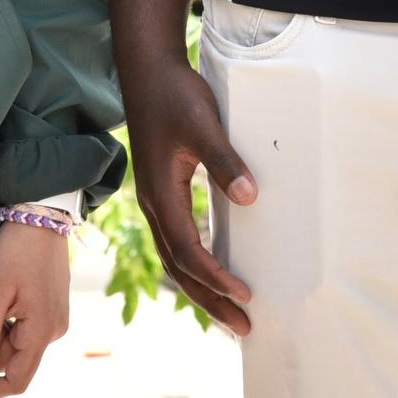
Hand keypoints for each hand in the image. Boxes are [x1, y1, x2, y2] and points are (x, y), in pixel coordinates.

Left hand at [0, 220, 70, 397]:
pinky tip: (4, 292)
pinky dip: (8, 321)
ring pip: (18, 344)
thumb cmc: (16, 250)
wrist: (41, 213)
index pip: (15, 381)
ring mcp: (56, 318)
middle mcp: (55, 331)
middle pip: (14, 361)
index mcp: (42, 332)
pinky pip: (26, 328)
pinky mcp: (52, 307)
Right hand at [121, 55, 256, 334]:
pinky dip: (195, 264)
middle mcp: (154, 204)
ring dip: (201, 288)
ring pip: (174, 257)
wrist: (147, 69)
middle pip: (179, 267)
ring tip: (230, 312)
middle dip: (209, 300)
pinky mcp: (161, 189)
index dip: (216, 277)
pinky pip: (176, 240)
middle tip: (243, 328)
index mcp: (161, 194)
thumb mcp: (203, 125)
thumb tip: (250, 198)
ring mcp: (155, 199)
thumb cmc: (174, 95)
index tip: (246, 295)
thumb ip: (225, 162)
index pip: (189, 251)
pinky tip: (215, 267)